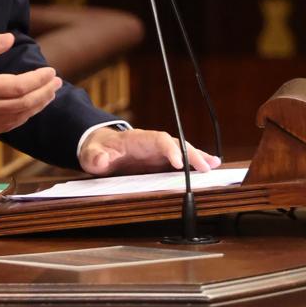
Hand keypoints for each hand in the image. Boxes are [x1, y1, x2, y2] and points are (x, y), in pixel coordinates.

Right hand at [0, 33, 59, 134]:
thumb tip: (10, 39)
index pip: (18, 87)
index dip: (38, 80)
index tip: (51, 71)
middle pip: (23, 104)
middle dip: (44, 93)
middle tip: (57, 82)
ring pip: (17, 118)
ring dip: (37, 106)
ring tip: (50, 94)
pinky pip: (5, 127)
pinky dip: (22, 117)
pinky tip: (30, 108)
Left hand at [79, 127, 220, 175]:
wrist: (100, 147)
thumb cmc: (97, 150)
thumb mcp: (91, 154)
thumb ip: (95, 157)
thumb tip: (103, 159)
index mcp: (138, 139)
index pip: (159, 139)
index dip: (170, 150)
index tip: (178, 163)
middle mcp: (152, 143)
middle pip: (176, 144)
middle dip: (192, 154)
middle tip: (206, 167)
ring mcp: (157, 152)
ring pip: (182, 151)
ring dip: (198, 158)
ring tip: (215, 165)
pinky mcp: (160, 161)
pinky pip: (180, 161)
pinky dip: (194, 164)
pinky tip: (208, 167)